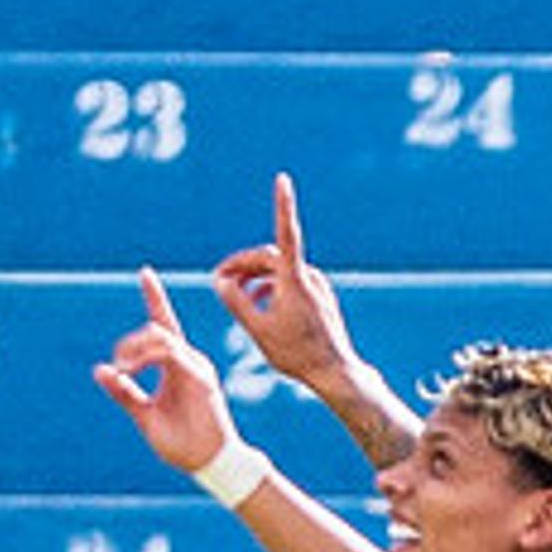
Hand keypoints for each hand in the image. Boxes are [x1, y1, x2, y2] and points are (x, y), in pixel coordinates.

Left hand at [91, 266, 236, 472]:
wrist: (210, 464)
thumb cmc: (182, 444)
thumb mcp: (145, 416)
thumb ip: (125, 393)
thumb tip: (100, 370)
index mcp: (178, 365)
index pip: (164, 324)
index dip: (155, 297)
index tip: (145, 272)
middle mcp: (189, 360)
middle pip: (157, 329)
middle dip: (130, 342)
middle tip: (118, 369)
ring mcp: (196, 367)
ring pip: (161, 338)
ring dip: (136, 350)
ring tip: (124, 372)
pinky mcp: (200, 377)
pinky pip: (170, 353)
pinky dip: (147, 357)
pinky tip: (131, 370)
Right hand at [209, 172, 358, 394]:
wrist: (334, 372)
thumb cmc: (297, 354)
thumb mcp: (257, 330)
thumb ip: (235, 302)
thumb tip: (220, 281)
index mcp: (295, 280)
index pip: (287, 233)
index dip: (283, 204)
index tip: (282, 179)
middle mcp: (309, 276)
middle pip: (268, 256)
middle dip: (241, 263)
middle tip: (217, 279)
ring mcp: (316, 285)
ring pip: (277, 269)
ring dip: (253, 276)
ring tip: (233, 293)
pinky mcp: (318, 295)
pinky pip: (288, 281)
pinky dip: (269, 286)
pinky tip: (257, 303)